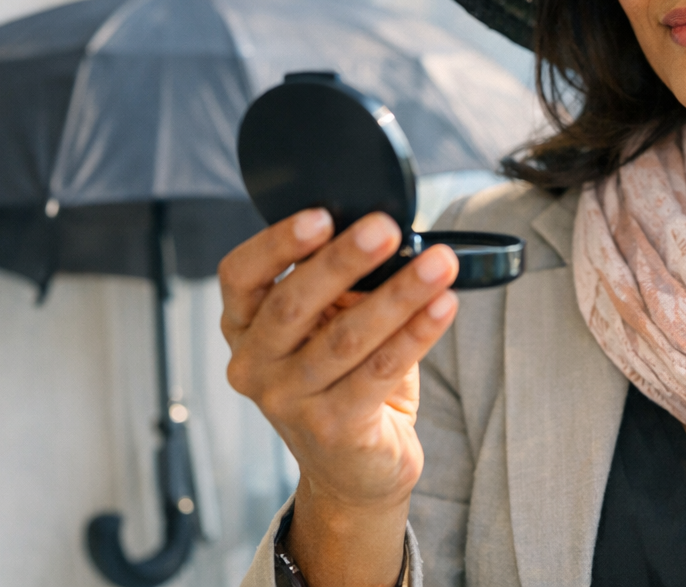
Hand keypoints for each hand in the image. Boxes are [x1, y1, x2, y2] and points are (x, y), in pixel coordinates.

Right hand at [219, 209, 458, 585]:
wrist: (355, 471)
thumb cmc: (343, 380)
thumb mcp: (329, 324)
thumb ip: (342, 285)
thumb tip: (385, 236)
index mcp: (245, 325)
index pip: (241, 275)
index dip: (276, 243)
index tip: (322, 214)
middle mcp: (255, 364)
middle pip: (294, 303)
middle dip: (344, 260)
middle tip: (387, 228)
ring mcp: (289, 401)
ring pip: (346, 336)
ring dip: (399, 294)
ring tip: (439, 263)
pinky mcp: (333, 429)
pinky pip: (380, 371)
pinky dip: (417, 334)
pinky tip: (444, 306)